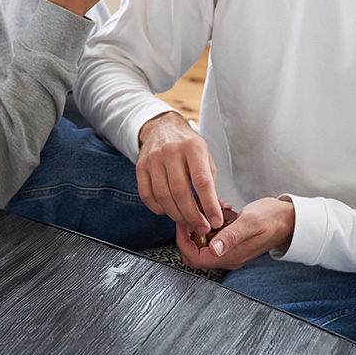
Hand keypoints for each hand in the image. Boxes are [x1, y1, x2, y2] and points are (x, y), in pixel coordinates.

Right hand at [136, 111, 222, 234]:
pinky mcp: (140, 167)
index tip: (215, 221)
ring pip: (162, 196)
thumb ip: (209, 182)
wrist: (162, 127)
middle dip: (192, 215)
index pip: (201, 180)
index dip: (209, 204)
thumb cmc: (188, 146)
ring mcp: (153, 159)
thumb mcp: (205, 156)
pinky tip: (169, 210)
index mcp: (192, 147)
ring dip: (176, 215)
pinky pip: (147, 195)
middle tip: (201, 227)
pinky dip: (158, 209)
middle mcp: (171, 151)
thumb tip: (213, 212)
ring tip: (187, 222)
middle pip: (180, 191)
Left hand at [177, 197, 294, 270]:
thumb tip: (214, 248)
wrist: (289, 219)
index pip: (194, 258)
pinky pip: (215, 235)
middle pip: (195, 251)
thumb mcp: (250, 222)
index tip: (184, 222)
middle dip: (191, 231)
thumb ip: (231, 235)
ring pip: (204, 241)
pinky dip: (214, 221)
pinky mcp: (233, 241)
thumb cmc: (272, 219)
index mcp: (230, 256)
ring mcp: (230, 250)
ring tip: (211, 206)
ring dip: (204, 223)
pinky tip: (222, 209)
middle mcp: (228, 257)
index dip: (183, 241)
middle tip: (195, 212)